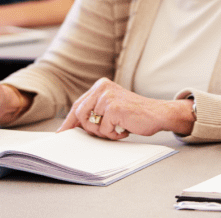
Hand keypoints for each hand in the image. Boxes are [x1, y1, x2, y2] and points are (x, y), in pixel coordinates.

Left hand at [57, 78, 194, 139]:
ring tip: (118, 128)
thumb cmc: (135, 114)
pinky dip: (113, 134)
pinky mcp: (114, 108)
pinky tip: (125, 129)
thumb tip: (71, 127)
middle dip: (90, 129)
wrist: (159, 114)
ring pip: (90, 124)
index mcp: (101, 85)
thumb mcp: (111, 107)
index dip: (69, 122)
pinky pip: (103, 129)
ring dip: (103, 132)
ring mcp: (108, 97)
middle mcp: (102, 88)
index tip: (61, 134)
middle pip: (79, 115)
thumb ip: (94, 111)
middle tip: (107, 131)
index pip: (77, 105)